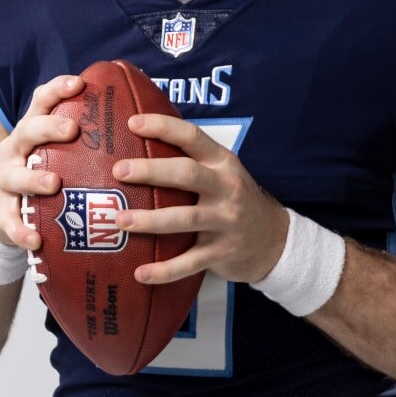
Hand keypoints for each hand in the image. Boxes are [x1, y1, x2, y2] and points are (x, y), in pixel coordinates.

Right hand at [0, 74, 82, 251]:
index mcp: (32, 130)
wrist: (4, 209)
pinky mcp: (0, 210)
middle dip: (49, 127)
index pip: (42, 101)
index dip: (58, 89)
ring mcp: (4, 179)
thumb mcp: (58, 151)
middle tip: (72, 129)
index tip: (79, 83)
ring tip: (54, 183)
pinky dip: (20, 230)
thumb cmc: (43, 171)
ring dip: (33, 178)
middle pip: (27, 130)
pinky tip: (35, 240)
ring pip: (14, 175)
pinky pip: (9, 220)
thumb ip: (87, 139)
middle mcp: (15, 149)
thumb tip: (140, 123)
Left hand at [109, 114, 290, 284]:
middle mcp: (226, 189)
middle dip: (151, 171)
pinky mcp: (222, 252)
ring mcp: (225, 222)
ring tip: (120, 220)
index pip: (192, 137)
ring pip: (185, 219)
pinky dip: (164, 270)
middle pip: (187, 174)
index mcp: (223, 163)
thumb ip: (192, 161)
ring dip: (151, 220)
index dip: (163, 128)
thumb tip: (139, 147)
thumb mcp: (224, 173)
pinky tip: (140, 273)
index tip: (133, 124)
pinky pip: (189, 262)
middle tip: (120, 171)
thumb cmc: (235, 200)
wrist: (275, 240)